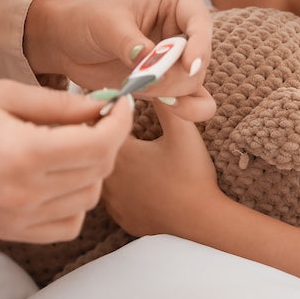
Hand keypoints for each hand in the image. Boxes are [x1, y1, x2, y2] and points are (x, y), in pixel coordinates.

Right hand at [0, 79, 134, 242]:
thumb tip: (103, 105)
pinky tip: (58, 175)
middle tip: (94, 114)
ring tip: (71, 142)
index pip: (99, 145)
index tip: (121, 102)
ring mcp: (17, 220)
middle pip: (98, 172)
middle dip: (107, 139)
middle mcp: (24, 195)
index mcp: (24, 155)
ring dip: (92, 169)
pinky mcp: (9, 232)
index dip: (119, 121)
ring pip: (88, 199)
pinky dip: (74, 201)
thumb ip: (59, 104)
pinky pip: (66, 224)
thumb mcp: (3, 93)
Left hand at [23, 0, 216, 122]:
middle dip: (174, 76)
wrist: (67, 43)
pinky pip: (192, 102)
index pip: (201, 22)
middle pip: (199, 60)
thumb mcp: (106, 24)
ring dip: (173, 94)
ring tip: (140, 89)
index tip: (189, 66)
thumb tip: (153, 61)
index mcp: (178, 2)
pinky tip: (165, 107)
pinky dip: (184, 110)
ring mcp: (179, 60)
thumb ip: (131, 43)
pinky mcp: (170, 84)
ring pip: (195, 84)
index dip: (200, 46)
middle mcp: (185, 30)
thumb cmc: (87, 20)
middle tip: (141, 81)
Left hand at [101, 99, 221, 238]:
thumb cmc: (193, 175)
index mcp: (118, 153)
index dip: (106, 110)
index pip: (98, 123)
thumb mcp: (182, 131)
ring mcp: (111, 201)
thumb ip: (166, 101)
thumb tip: (154, 77)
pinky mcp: (120, 216)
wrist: (202, 221)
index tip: (117, 103)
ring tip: (131, 150)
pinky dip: (121, 185)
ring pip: (101, 172)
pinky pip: (113, 195)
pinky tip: (137, 179)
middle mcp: (106, 178)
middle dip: (107, 134)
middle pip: (97, 148)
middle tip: (120, 122)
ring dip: (111, 160)